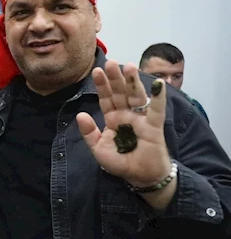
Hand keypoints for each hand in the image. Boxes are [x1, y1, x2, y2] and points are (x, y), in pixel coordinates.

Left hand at [76, 61, 170, 186]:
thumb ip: (89, 132)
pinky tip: (158, 83)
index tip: (96, 71)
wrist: (140, 176)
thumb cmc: (120, 162)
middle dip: (115, 79)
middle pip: (120, 93)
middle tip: (109, 62)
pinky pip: (156, 109)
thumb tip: (80, 114)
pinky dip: (158, 97)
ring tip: (128, 66)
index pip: (106, 98)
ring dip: (133, 81)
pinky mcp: (154, 125)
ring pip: (136, 96)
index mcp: (113, 118)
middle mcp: (126, 115)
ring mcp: (141, 118)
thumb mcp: (98, 148)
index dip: (101, 85)